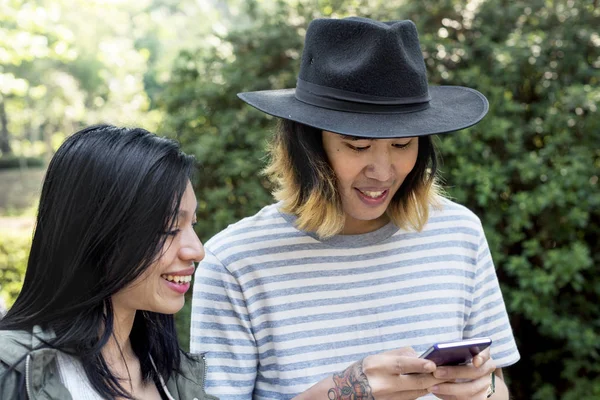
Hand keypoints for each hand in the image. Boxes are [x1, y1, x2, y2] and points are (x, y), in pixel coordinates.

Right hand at [328, 347, 447, 399]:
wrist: (348, 389)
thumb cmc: (366, 369)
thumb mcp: (378, 357)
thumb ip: (399, 354)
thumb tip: (420, 356)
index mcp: (378, 366)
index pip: (402, 365)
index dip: (419, 365)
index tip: (433, 363)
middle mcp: (382, 383)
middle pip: (413, 382)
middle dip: (432, 378)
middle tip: (447, 372)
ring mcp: (387, 397)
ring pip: (416, 392)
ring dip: (430, 385)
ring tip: (443, 378)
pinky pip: (411, 398)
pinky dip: (421, 391)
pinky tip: (429, 385)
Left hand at [428, 347, 495, 399]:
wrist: (465, 373)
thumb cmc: (458, 358)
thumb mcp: (458, 351)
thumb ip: (453, 350)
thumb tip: (439, 352)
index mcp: (482, 355)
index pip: (485, 354)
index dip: (481, 357)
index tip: (475, 361)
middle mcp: (487, 369)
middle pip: (475, 372)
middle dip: (454, 373)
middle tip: (436, 372)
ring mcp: (485, 385)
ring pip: (470, 389)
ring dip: (449, 389)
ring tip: (432, 387)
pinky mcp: (479, 397)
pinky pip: (466, 399)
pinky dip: (450, 396)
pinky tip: (438, 392)